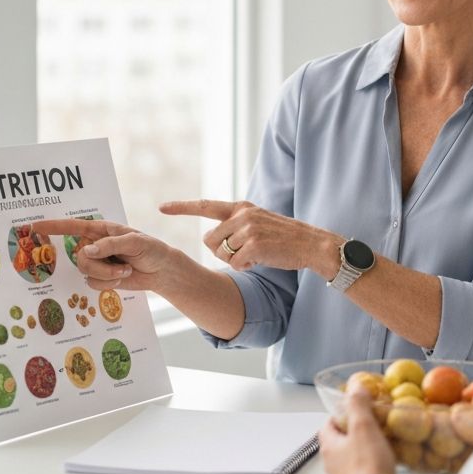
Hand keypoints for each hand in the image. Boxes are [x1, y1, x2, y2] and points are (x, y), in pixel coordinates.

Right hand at [30, 218, 175, 293]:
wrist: (161, 270)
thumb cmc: (151, 249)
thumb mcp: (135, 242)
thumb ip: (110, 245)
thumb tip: (85, 251)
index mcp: (103, 229)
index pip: (74, 226)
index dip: (54, 226)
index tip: (34, 226)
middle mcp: (96, 245)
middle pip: (79, 256)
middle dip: (100, 265)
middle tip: (122, 265)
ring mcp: (98, 262)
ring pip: (86, 272)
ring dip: (108, 274)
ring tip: (125, 270)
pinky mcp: (101, 277)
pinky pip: (93, 284)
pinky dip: (109, 283)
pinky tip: (122, 277)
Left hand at [159, 199, 340, 277]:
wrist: (311, 243)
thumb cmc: (283, 237)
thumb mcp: (258, 221)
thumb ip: (235, 224)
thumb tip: (210, 239)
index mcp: (242, 207)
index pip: (206, 205)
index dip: (182, 207)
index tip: (161, 207)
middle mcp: (242, 214)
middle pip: (210, 240)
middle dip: (222, 251)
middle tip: (245, 252)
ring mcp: (248, 229)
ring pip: (221, 254)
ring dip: (234, 261)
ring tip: (256, 254)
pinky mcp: (254, 245)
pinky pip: (235, 264)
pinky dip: (246, 267)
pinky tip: (261, 260)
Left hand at [319, 390, 396, 473]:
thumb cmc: (367, 464)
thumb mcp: (363, 426)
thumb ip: (358, 404)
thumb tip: (355, 386)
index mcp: (329, 447)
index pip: (327, 425)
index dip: (339, 414)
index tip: (354, 409)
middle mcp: (331, 465)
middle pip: (338, 441)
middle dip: (352, 431)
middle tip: (369, 424)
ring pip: (349, 457)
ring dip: (360, 449)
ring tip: (378, 442)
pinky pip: (360, 472)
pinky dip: (368, 465)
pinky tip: (382, 462)